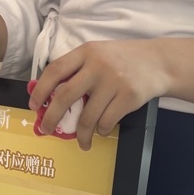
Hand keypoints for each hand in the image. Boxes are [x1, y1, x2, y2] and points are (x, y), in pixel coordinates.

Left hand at [28, 40, 170, 150]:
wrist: (159, 62)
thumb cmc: (124, 61)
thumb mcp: (99, 55)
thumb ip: (77, 70)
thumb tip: (50, 98)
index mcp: (86, 52)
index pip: (55, 70)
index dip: (40, 90)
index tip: (34, 105)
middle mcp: (98, 65)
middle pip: (65, 96)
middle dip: (52, 118)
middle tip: (47, 130)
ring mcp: (114, 81)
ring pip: (87, 116)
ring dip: (82, 135)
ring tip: (82, 142)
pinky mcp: (128, 96)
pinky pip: (106, 122)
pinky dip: (101, 131)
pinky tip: (102, 130)